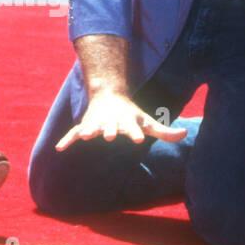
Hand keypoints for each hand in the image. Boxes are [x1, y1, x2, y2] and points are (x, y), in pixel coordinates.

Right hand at [54, 90, 187, 150]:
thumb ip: (165, 132)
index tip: (138, 139)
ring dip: (88, 131)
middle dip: (109, 130)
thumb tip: (185, 135)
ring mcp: (97, 123)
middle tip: (109, 136)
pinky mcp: (85, 125)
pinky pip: (73, 133)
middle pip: (111, 127)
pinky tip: (59, 149)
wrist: (108, 95)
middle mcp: (111, 122)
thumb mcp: (148, 122)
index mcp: (127, 121)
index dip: (135, 133)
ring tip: (84, 136)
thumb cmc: (131, 113)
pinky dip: (67, 139)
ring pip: (92, 128)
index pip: (133, 128)